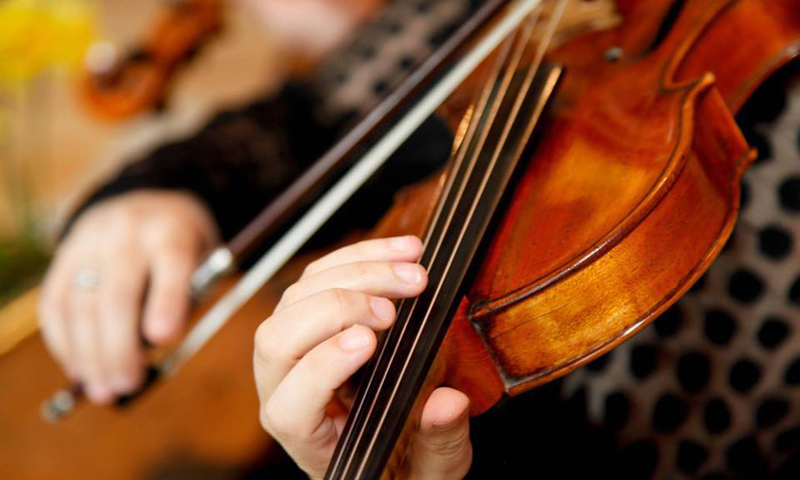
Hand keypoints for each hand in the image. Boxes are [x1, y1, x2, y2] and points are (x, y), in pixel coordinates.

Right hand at [39, 190, 218, 402]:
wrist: (147, 200)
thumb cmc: (184, 247)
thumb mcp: (204, 260)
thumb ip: (188, 297)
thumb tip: (154, 348)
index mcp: (172, 231)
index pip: (171, 264)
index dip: (167, 301)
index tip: (165, 339)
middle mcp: (127, 232)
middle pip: (117, 295)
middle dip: (120, 348)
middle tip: (127, 385)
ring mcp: (89, 242)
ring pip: (80, 305)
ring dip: (89, 356)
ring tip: (105, 390)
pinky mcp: (64, 255)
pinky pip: (54, 304)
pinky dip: (64, 342)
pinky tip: (79, 368)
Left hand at [254, 236, 471, 478]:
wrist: (391, 447)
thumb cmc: (400, 459)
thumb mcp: (430, 468)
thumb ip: (439, 442)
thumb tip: (447, 403)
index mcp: (307, 437)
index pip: (289, 406)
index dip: (322, 368)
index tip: (370, 343)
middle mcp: (286, 390)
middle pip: (279, 339)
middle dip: (337, 310)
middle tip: (392, 309)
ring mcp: (294, 347)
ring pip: (296, 297)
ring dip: (355, 273)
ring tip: (411, 272)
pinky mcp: (311, 315)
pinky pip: (320, 275)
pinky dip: (360, 257)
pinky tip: (401, 253)